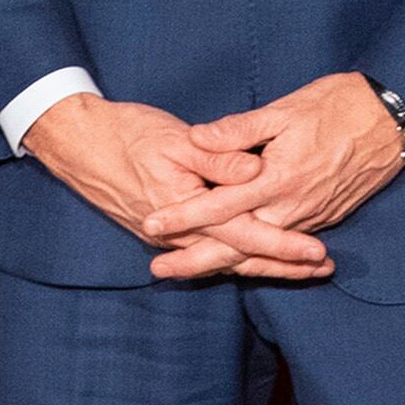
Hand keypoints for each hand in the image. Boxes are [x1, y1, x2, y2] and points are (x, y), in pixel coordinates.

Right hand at [21, 94, 325, 281]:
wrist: (81, 146)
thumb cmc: (129, 135)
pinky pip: (209, 253)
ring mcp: (172, 237)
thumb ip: (219, 156)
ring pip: (226, 259)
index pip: (245, 236)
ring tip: (302, 269)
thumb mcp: (176, 139)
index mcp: (187, 211)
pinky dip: (238, 258)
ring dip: (265, 264)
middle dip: (283, 265)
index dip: (283, 245)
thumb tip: (256, 170)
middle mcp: (180, 234)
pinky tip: (257, 260)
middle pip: (240, 257)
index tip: (317, 252)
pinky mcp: (167, 232)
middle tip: (323, 268)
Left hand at [159, 73, 404, 248]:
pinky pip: (283, 246)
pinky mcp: (323, 218)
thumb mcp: (285, 110)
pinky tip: (239, 260)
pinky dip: (258, 258)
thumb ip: (239, 130)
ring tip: (188, 269)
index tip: (151, 223)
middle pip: (237, 245)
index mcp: (278, 179)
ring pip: (260, 251)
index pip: (221, 205)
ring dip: (225, 263)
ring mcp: (310, 218)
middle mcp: (293, 208)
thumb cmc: (338, 106)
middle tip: (158, 271)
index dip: (183, 215)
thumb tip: (198, 137)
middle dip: (196, 260)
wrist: (392, 120)